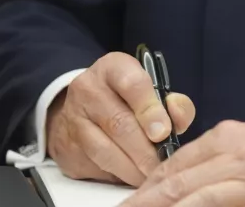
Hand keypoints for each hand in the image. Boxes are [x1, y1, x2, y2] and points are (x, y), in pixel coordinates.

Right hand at [46, 52, 196, 185]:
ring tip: (150, 175)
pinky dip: (117, 176)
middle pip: (118, 123)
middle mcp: (88, 89)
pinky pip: (94, 166)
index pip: (131, 84)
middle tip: (162, 164)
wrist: (83, 110)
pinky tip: (132, 176)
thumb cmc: (128, 101)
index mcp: (114, 68)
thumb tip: (178, 118)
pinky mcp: (66, 147)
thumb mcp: (153, 91)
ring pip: (104, 150)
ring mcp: (73, 119)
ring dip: (132, 168)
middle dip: (145, 150)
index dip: (149, 109)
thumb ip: (174, 104)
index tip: (163, 132)